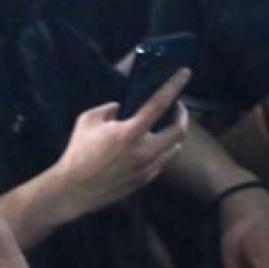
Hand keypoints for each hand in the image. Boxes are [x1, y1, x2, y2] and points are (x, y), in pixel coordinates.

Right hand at [51, 69, 190, 218]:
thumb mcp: (87, 120)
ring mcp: (149, 167)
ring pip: (176, 148)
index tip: (185, 73)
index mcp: (130, 132)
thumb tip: (121, 107)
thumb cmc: (79, 151)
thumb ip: (108, 108)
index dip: (174, 86)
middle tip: (177, 108)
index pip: (159, 103)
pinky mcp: (148, 179)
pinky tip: (153, 146)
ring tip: (164, 126)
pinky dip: (164, 150)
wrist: (76, 187)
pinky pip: (164, 162)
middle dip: (182, 116)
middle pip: (180, 130)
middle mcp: (145, 150)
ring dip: (174, 135)